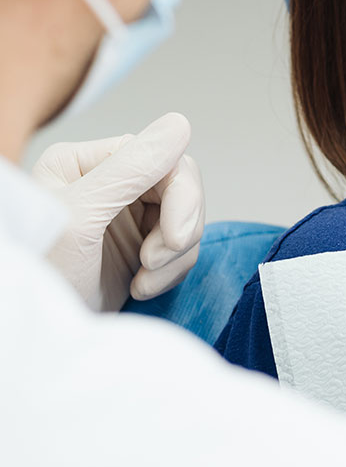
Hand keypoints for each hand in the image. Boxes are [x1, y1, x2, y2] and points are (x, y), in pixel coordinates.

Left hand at [33, 112, 204, 311]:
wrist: (36, 343)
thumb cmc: (40, 278)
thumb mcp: (81, 218)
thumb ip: (130, 169)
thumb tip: (180, 123)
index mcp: (87, 163)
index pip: (162, 157)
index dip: (181, 194)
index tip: (174, 238)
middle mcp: (110, 183)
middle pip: (181, 185)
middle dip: (179, 228)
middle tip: (155, 262)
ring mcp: (126, 216)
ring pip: (188, 217)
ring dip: (175, 255)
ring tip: (143, 280)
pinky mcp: (140, 248)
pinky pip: (183, 247)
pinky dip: (171, 271)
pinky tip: (141, 287)